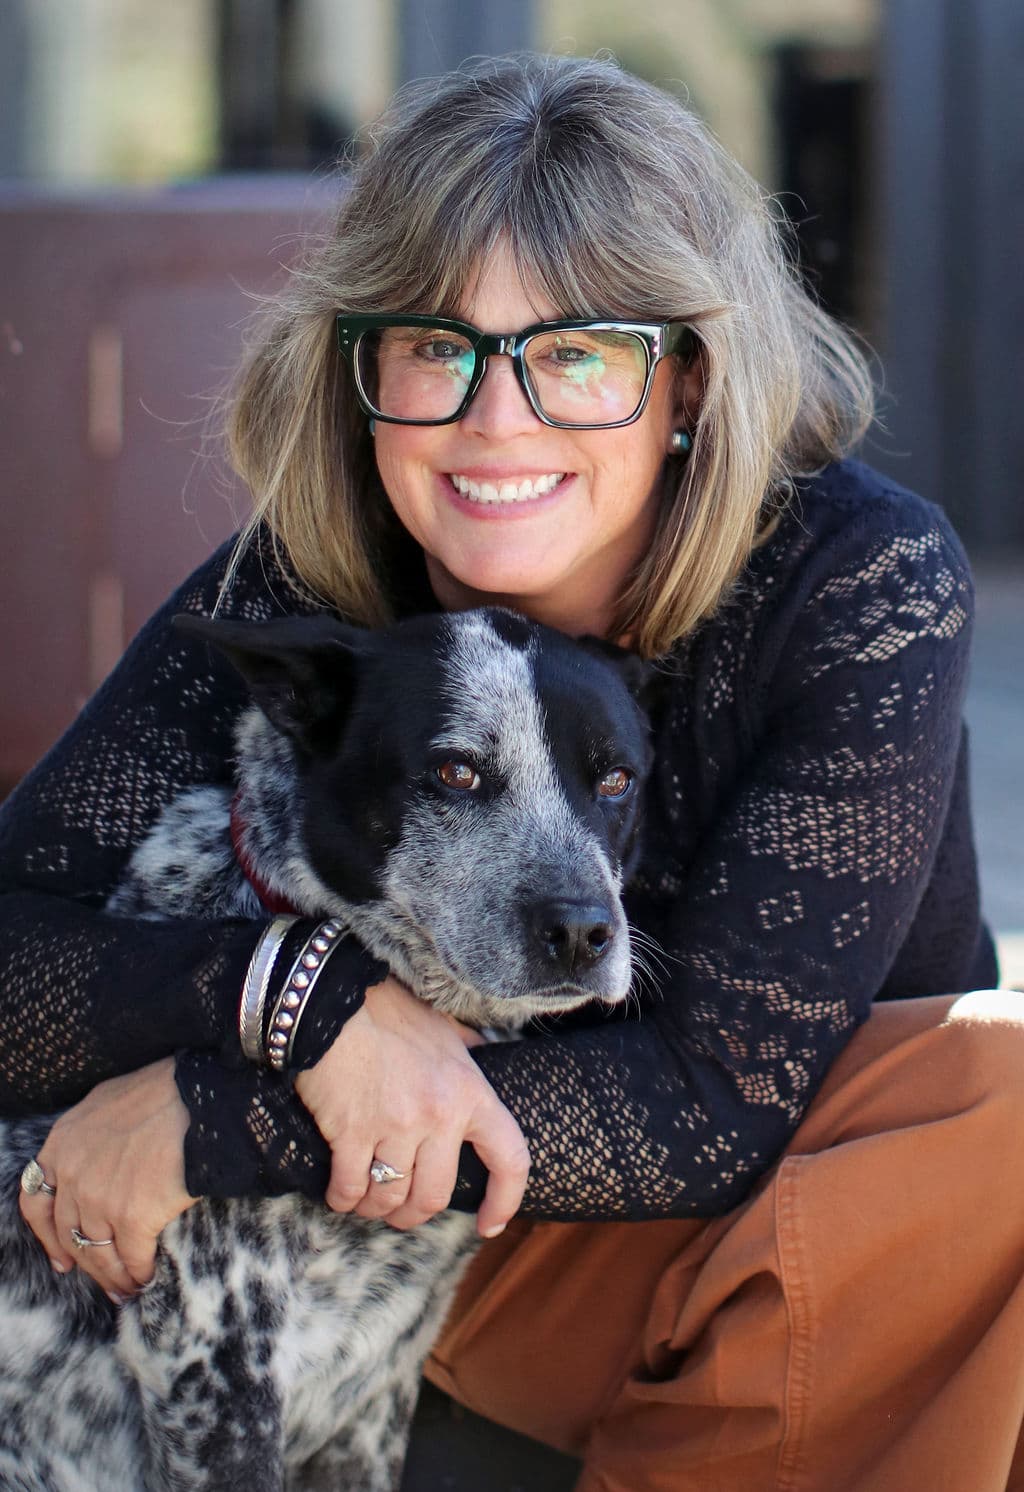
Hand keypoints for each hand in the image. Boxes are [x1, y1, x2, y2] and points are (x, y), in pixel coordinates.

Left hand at [18, 1058, 193, 1300]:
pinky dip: (140, 1272)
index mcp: (62, 1144)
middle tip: (105, 1279)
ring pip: (98, 1253)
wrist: (199, 1097)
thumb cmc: (164, 1092)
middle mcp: (72, 1174)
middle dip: (87, 1265)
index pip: (35, 1201)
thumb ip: (90, 1136)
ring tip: (128, 1286)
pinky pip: (132, 1257)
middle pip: (68, 1234)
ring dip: (114, 1275)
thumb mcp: (107, 1104)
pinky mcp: (132, 1216)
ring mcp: (99, 1198)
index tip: (62, 1257)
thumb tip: (97, 1158)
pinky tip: (148, 1276)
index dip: (47, 1235)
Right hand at [294, 976, 528, 1236]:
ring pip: (391, 1198)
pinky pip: (350, 1188)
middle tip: (403, 1210)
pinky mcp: (351, 1131)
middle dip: (416, 1214)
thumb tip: (482, 1052)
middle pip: (435, 1195)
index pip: (509, 1158)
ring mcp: (395, 1125)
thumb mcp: (444, 1029)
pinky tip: (340, 1193)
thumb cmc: (390, 1011)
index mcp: (470, 1092)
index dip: (505, 1200)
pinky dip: (344, 1199)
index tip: (489, 1224)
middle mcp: (439, 1114)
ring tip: (369, 1201)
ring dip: (377, 1208)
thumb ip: (467, 1049)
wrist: (335, 999)